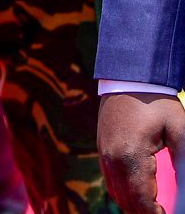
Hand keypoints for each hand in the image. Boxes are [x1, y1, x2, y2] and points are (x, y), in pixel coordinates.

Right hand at [100, 90, 184, 211]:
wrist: (129, 79)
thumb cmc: (158, 104)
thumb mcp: (180, 131)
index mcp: (131, 156)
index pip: (142, 201)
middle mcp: (113, 159)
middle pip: (127, 202)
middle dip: (145, 213)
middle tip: (164, 213)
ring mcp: (105, 155)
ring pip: (117, 194)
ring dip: (134, 205)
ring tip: (155, 208)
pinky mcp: (103, 151)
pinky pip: (111, 182)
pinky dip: (125, 194)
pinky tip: (141, 193)